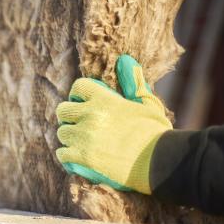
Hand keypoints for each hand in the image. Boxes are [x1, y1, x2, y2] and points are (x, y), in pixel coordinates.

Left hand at [55, 54, 171, 193]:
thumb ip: (133, 83)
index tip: (82, 104)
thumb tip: (125, 60)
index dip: (78, 95)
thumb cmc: (157, 133)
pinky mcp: (82, 158)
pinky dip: (68, 156)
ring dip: (70, 138)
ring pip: (62, 133)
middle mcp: (90, 115)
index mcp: (105, 100)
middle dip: (69, 117)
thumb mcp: (148, 104)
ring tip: (82, 143)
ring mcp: (84, 137)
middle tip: (79, 125)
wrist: (161, 162)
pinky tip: (77, 158)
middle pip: (63, 110)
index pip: (78, 87)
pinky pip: (62, 154)